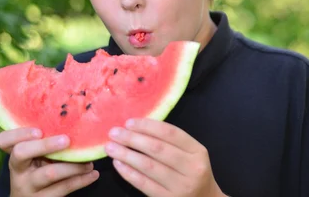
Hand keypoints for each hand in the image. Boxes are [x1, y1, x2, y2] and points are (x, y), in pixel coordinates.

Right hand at [0, 127, 98, 195]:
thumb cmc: (38, 168)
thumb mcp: (36, 155)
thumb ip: (45, 139)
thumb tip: (74, 115)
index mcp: (15, 154)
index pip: (3, 140)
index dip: (18, 133)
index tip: (39, 130)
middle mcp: (18, 169)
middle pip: (21, 153)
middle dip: (45, 144)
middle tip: (67, 140)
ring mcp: (28, 186)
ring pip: (49, 173)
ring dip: (73, 166)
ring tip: (90, 161)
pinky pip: (63, 188)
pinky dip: (81, 180)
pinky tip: (93, 174)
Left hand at [105, 118, 224, 196]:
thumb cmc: (193, 173)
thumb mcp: (192, 154)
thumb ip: (172, 142)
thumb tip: (138, 128)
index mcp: (198, 151)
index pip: (170, 133)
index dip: (148, 126)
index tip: (129, 122)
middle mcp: (191, 168)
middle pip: (158, 149)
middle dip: (133, 139)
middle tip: (114, 133)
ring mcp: (180, 186)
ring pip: (148, 166)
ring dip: (126, 155)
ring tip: (111, 147)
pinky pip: (144, 184)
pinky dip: (129, 173)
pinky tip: (118, 164)